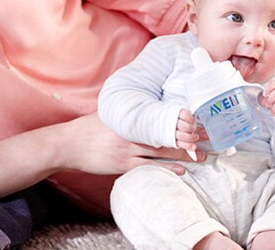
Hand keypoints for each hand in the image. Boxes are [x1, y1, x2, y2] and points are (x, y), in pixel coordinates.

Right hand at [62, 113, 202, 176]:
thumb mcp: (108, 113)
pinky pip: (149, 167)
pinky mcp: (122, 165)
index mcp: (129, 117)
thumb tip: (142, 105)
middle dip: (187, 136)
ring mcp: (127, 149)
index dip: (180, 119)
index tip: (197, 119)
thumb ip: (126, 111)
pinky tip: (182, 170)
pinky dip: (167, 168)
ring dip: (183, 153)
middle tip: (207, 138)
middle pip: (165, 133)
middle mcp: (131, 131)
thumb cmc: (88, 128)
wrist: (67, 145)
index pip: (160, 116)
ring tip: (202, 155)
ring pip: (161, 151)